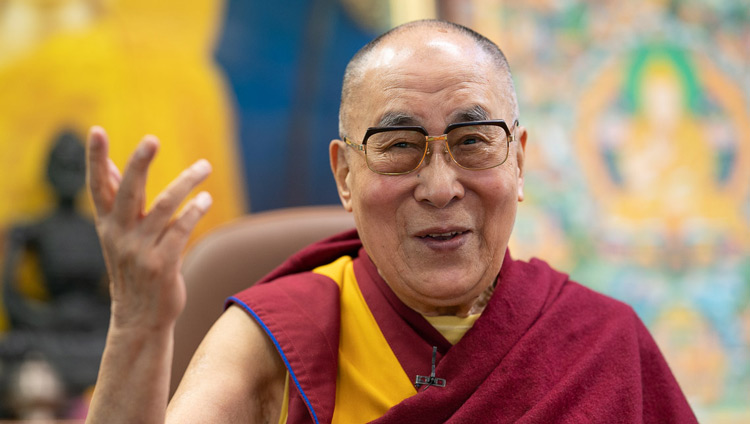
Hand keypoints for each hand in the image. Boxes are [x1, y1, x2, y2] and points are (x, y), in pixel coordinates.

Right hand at [86, 126, 211, 330]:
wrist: (139, 317)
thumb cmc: (132, 268)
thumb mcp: (117, 236)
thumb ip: (116, 202)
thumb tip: (107, 164)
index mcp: (107, 225)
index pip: (98, 186)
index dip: (95, 159)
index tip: (96, 130)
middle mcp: (120, 235)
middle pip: (128, 191)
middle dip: (139, 163)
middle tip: (152, 139)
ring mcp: (140, 250)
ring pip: (163, 206)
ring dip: (186, 182)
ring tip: (204, 166)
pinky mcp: (163, 264)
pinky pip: (181, 229)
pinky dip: (195, 210)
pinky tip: (205, 198)